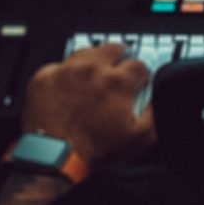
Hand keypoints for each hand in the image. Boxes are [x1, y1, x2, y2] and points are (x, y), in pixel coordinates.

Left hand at [20, 41, 155, 167]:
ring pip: (85, 52)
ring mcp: (67, 70)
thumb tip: (159, 97)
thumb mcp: (139, 138)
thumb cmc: (94, 149)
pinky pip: (58, 65)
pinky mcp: (45, 77)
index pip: (138, 65)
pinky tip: (69, 84)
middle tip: (118, 68)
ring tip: (95, 72)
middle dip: (119, 57)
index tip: (138, 80)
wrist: (56, 155)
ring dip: (93, 60)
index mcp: (117, 81)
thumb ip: (154, 114)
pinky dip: (66, 73)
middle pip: (112, 49)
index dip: (141, 73)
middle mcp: (92, 69)